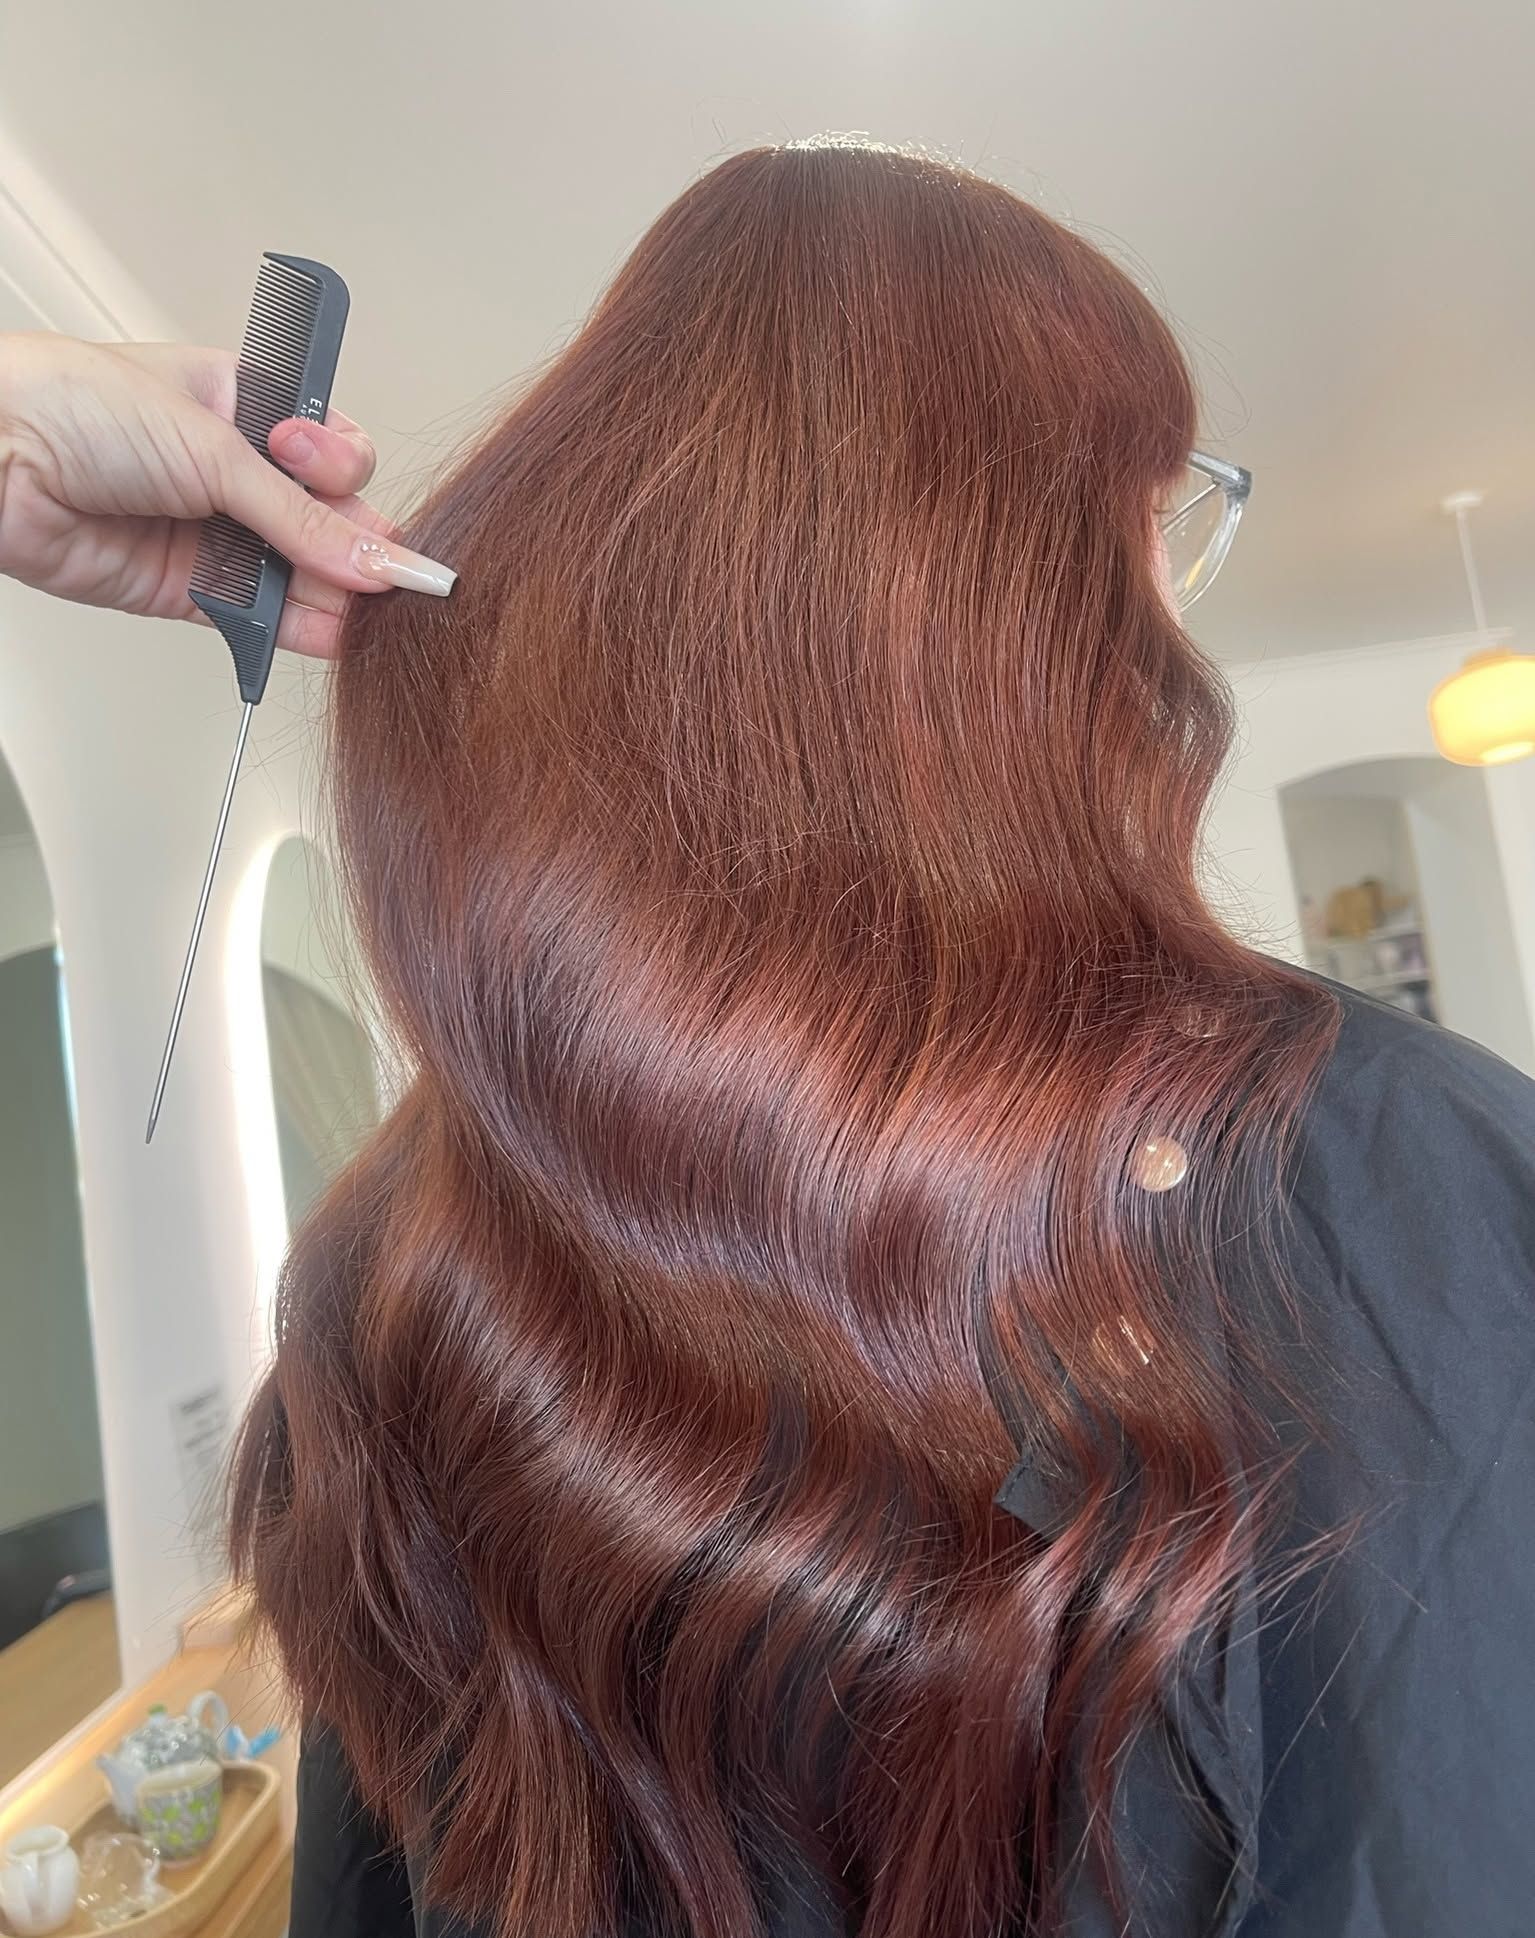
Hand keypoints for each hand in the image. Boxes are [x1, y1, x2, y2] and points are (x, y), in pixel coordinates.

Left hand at [0, 333, 455, 656]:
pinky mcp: (192, 591)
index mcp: (245, 404)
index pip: (330, 449)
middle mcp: (233, 469)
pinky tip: (334, 635)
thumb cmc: (73, 406)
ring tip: (371, 613)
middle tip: (389, 575)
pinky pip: (261, 618)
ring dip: (338, 596)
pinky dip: (298, 632)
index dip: (344, 471)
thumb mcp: (211, 447)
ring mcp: (215, 533)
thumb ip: (299, 517)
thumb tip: (373, 558)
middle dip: (357, 546)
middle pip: (325, 518)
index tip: (339, 482)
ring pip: (300, 574)